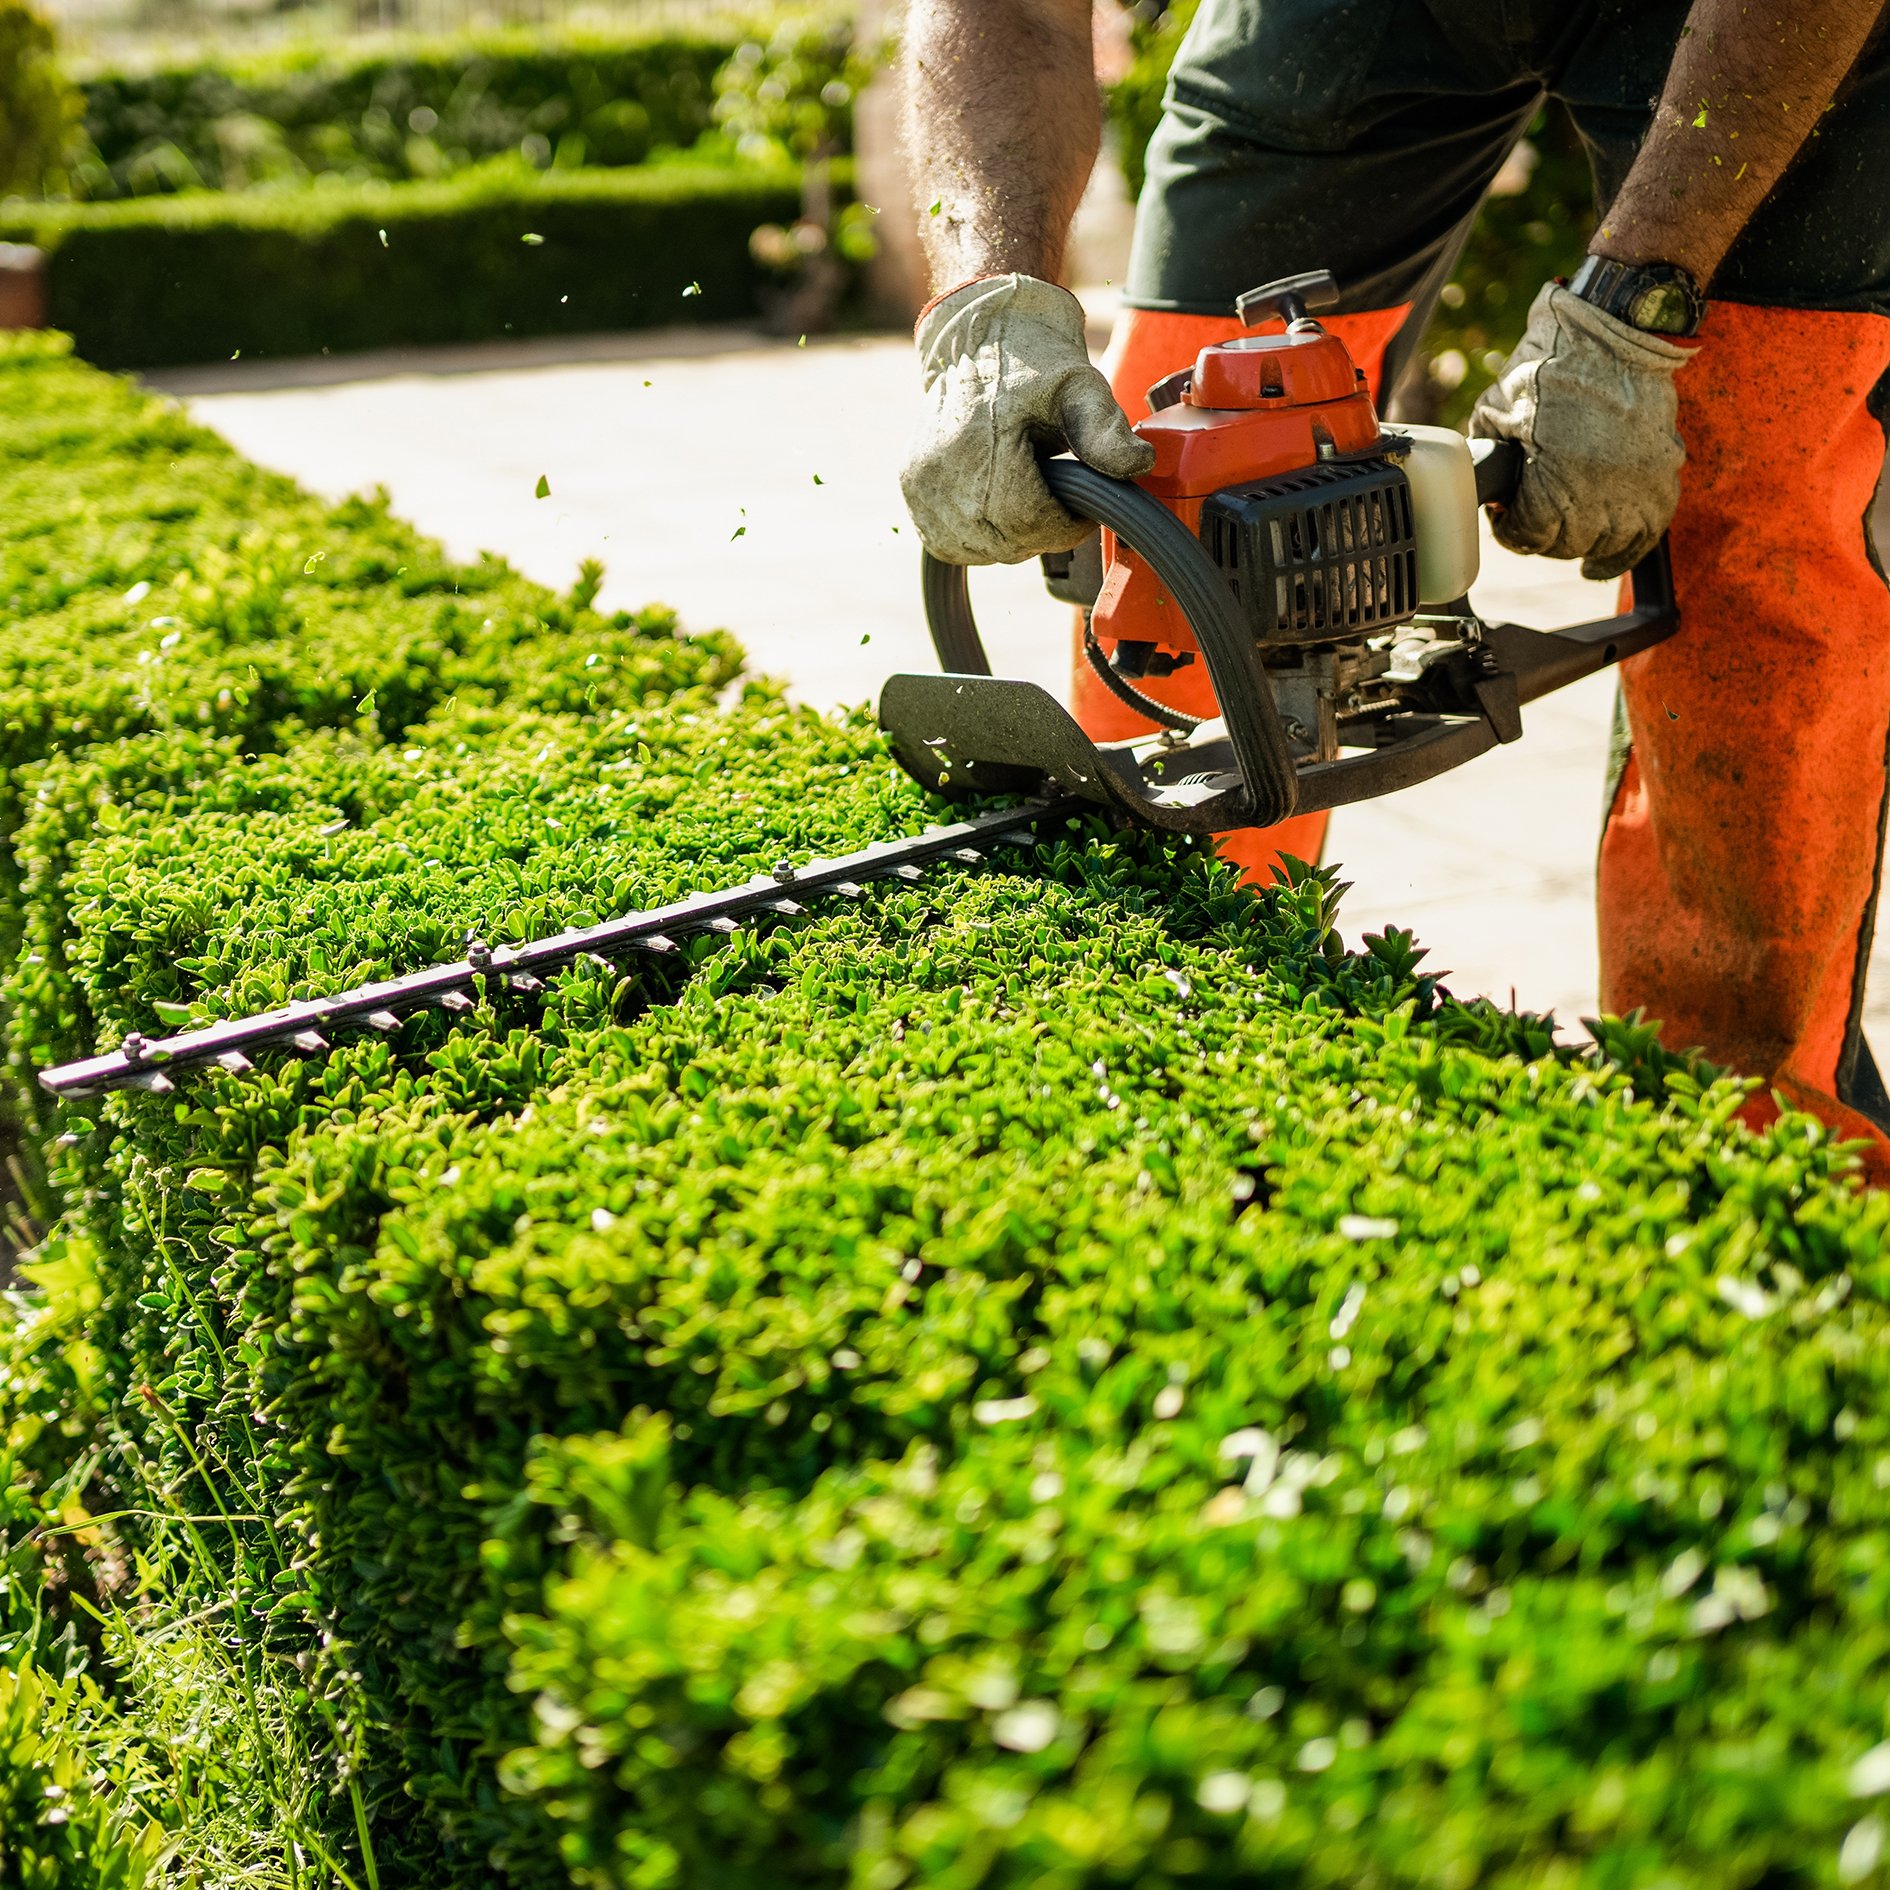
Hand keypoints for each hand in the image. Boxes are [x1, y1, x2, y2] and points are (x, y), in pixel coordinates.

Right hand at [901, 274, 1155, 566]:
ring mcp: (920, 485)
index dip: (1064, 526)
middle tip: (1059, 499)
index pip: (1027, 523)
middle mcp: (940, 471)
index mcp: (978, 445)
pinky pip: (949, 543)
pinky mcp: (911, 491)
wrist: (978, 335)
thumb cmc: (1034, 360)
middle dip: (1041, 531)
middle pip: (1003, 542)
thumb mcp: (1079, 386)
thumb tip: (1138, 464)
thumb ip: (1105, 429)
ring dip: (1012, 538)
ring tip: (1028, 495)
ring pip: (978, 550)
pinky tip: (999, 508)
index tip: (1081, 507)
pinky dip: (980, 538)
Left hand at [1469, 283, 1691, 581]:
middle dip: (1541, 535)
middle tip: (1531, 515)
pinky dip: (1620, 554)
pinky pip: (1645, 537)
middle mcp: (1601, 496)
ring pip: (1602, 545)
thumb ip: (1486, 453)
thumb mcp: (1497, 410)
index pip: (1528, 537)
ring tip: (1563, 527)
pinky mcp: (1664, 478)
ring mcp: (1638, 489)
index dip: (1508, 529)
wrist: (1617, 332)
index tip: (1504, 516)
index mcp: (1557, 484)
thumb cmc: (1553, 366)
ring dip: (1578, 541)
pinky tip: (1596, 566)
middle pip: (1564, 545)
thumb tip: (1482, 483)